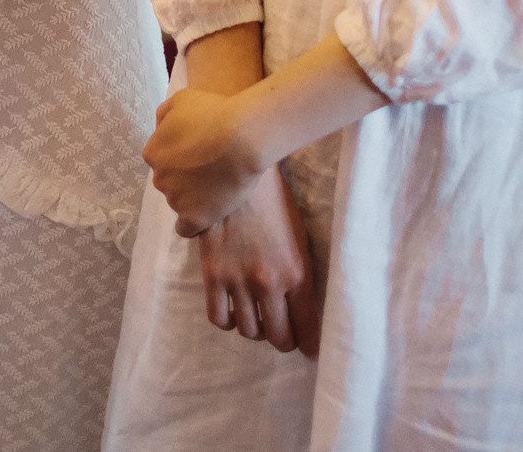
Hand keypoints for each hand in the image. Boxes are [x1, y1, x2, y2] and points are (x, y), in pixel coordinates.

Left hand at [145, 87, 268, 236]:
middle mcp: (159, 178)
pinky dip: (194, 223)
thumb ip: (164, 114)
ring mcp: (175, 200)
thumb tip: (161, 128)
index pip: (161, 159)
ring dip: (193, 196)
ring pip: (179, 202)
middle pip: (169, 181)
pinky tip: (206, 214)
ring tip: (219, 184)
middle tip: (211, 166)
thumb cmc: (214, 112)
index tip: (200, 151)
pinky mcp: (194, 218)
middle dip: (185, 175)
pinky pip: (186, 229)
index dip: (181, 155)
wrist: (242, 137)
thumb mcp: (182, 99)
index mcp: (153, 152)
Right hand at [196, 169, 321, 355]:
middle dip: (285, 341)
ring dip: (256, 331)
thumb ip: (301, 273)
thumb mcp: (300, 237)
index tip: (309, 348)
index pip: (307, 328)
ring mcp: (238, 280)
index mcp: (297, 273)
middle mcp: (269, 283)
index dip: (309, 344)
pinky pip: (218, 317)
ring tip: (258, 318)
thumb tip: (304, 305)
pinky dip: (228, 322)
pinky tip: (234, 311)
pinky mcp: (213, 274)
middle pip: (279, 337)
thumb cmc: (274, 201)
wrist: (237, 172)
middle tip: (284, 334)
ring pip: (249, 332)